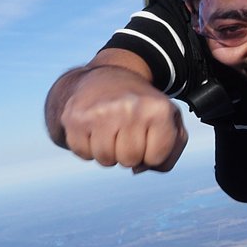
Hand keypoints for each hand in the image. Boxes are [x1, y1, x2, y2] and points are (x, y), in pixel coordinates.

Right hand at [60, 67, 188, 173]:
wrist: (106, 77)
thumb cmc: (143, 107)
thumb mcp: (170, 121)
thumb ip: (170, 152)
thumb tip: (138, 169)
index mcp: (159, 109)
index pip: (156, 158)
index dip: (151, 153)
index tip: (148, 135)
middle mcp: (130, 107)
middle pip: (130, 160)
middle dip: (129, 153)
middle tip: (127, 131)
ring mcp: (101, 112)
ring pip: (105, 160)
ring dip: (108, 152)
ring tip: (111, 130)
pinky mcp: (75, 117)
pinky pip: (82, 153)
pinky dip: (88, 147)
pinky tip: (94, 128)